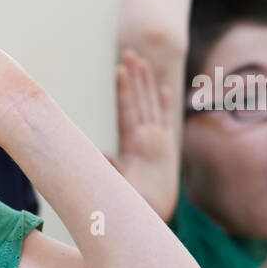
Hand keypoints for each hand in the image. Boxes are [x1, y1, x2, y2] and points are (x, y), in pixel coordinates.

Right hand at [112, 50, 178, 219]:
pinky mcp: (167, 146)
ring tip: (142, 62)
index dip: (124, 89)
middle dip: (136, 77)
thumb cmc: (132, 202)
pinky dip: (164, 104)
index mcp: (136, 145)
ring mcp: (160, 140)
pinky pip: (164, 119)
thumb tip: (100, 155)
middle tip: (131, 53)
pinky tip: (164, 89)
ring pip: (152, 105)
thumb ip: (109, 170)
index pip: (128, 110)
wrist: (157, 213)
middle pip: (142, 100)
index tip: (120, 69)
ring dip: (147, 83)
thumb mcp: (118, 187)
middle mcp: (150, 138)